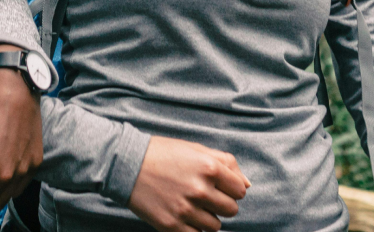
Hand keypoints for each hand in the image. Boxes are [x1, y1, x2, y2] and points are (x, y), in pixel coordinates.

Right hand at [127, 136, 249, 231]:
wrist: (125, 164)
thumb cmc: (162, 154)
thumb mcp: (195, 149)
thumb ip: (226, 162)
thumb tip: (247, 185)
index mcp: (209, 167)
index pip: (239, 191)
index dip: (231, 189)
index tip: (218, 187)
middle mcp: (200, 189)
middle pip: (231, 210)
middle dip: (221, 205)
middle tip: (204, 197)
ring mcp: (186, 209)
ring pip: (215, 226)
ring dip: (207, 218)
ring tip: (191, 205)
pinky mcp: (172, 225)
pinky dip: (194, 229)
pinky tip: (183, 216)